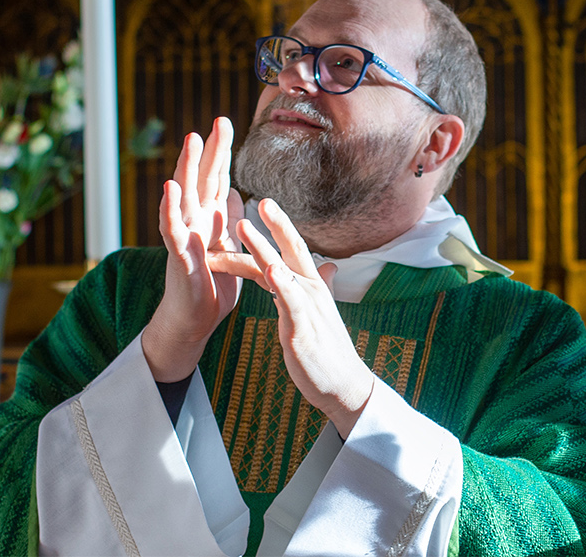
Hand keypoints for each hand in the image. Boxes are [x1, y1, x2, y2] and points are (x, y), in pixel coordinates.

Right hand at [140, 117, 244, 381]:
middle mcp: (193, 221)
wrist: (194, 323)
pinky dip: (169, 209)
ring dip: (187, 167)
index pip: (215, 177)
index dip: (220, 151)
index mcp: (209, 219)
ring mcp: (183, 236)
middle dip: (210, 149)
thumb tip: (235, 192)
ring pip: (184, 196)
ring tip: (191, 139)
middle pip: (201, 178)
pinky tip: (168, 189)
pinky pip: (171, 230)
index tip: (225, 121)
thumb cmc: (213, 288)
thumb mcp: (230, 249)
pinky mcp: (177, 257)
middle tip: (219, 119)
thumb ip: (230, 220)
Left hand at [226, 199, 374, 438]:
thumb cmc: (326, 351)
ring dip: (262, 246)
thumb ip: (318, 286)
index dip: (276, 226)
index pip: (292, 248)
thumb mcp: (319, 313)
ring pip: (282, 269)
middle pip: (291, 249)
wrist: (343, 385)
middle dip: (273, 224)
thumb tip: (327, 267)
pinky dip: (280, 282)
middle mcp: (310, 290)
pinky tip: (270, 268)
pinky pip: (291, 301)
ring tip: (243, 226)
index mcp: (310, 286)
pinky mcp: (303, 328)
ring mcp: (307, 308)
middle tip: (255, 199)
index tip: (259, 204)